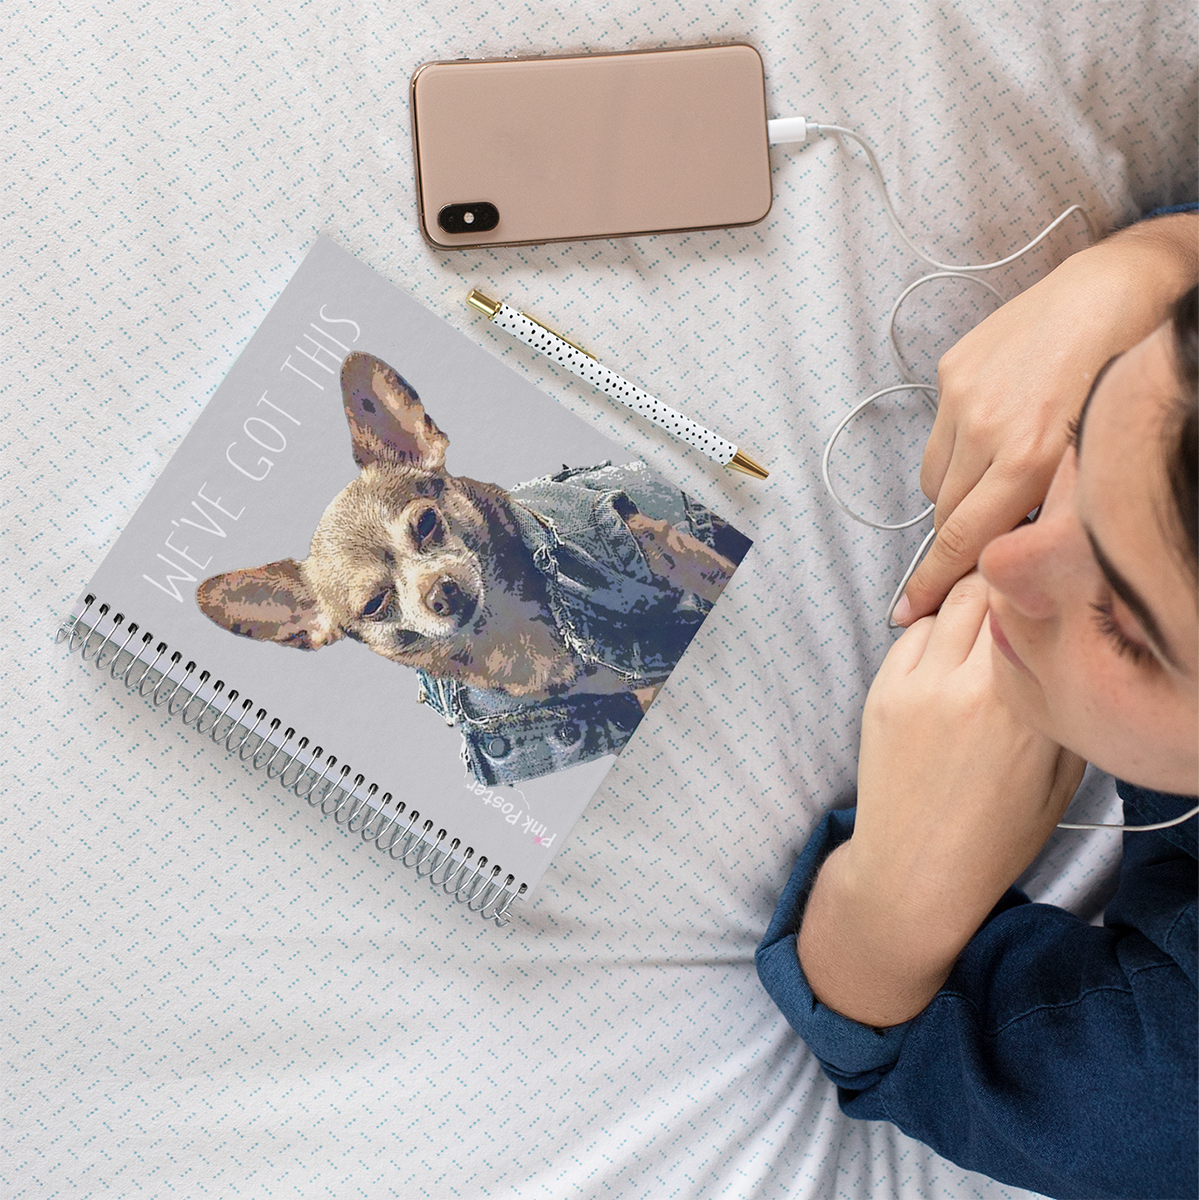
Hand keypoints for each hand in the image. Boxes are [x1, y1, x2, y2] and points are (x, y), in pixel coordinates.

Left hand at [799, 573, 1084, 1026]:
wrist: (916, 869)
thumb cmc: (997, 832)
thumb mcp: (1061, 773)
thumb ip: (1062, 699)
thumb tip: (1062, 640)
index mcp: (1023, 705)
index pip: (1028, 602)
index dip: (1037, 590)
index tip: (1043, 596)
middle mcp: (966, 687)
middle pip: (982, 589)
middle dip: (1000, 589)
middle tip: (1011, 610)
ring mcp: (916, 687)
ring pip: (945, 607)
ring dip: (964, 611)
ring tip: (978, 645)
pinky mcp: (880, 693)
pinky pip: (910, 637)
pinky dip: (930, 638)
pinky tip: (944, 669)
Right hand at [897, 213, 1198, 624]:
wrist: (1119, 287)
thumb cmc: (1123, 376)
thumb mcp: (1092, 459)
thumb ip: (1046, 508)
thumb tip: (1012, 551)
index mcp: (1029, 457)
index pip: (963, 539)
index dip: (932, 582)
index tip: (905, 610)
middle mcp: (987, 428)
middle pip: (945, 514)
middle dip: (956, 538)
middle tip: (969, 552)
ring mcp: (963, 396)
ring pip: (935, 479)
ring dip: (955, 494)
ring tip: (995, 479)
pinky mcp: (952, 370)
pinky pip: (938, 436)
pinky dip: (958, 449)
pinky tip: (994, 430)